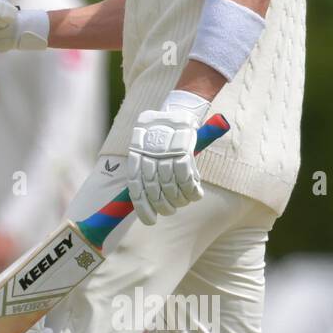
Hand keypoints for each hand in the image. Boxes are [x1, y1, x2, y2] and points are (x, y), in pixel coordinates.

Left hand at [126, 90, 210, 224]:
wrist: (179, 111)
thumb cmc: (162, 136)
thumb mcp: (147, 150)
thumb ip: (146, 172)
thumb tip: (148, 202)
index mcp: (136, 155)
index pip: (136, 188)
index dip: (143, 208)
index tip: (150, 220)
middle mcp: (149, 155)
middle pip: (154, 191)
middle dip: (163, 206)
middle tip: (170, 211)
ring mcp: (166, 153)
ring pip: (172, 187)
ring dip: (180, 200)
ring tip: (184, 201)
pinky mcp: (183, 151)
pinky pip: (187, 179)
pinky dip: (192, 191)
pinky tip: (196, 193)